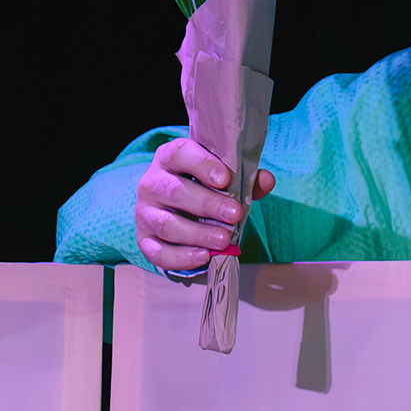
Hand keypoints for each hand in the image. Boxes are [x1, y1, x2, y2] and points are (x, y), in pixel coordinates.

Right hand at [135, 137, 274, 271]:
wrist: (178, 208)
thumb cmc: (204, 187)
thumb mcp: (224, 177)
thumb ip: (246, 178)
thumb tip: (266, 181)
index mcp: (171, 158)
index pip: (181, 154)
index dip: (202, 165)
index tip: (224, 179)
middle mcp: (152, 182)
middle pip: (174, 191)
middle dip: (207, 204)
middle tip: (234, 214)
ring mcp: (145, 212)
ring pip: (166, 223)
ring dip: (197, 233)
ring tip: (224, 239)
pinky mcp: (144, 238)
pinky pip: (157, 251)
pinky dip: (181, 256)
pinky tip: (203, 256)